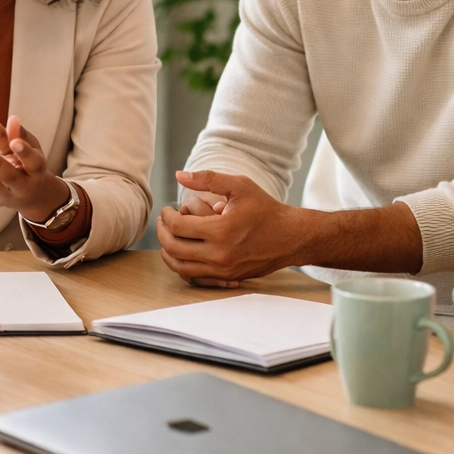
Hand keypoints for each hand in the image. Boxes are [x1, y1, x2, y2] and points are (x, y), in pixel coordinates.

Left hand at [0, 112, 69, 221]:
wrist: (31, 195)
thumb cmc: (28, 163)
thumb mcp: (28, 147)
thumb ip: (17, 134)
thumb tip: (11, 118)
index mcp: (35, 170)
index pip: (32, 161)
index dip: (24, 152)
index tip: (14, 141)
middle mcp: (21, 186)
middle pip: (9, 176)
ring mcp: (4, 195)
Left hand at [157, 169, 302, 285]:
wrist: (291, 236)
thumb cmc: (266, 209)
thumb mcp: (239, 186)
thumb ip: (208, 179)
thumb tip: (179, 175)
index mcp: (221, 230)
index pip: (177, 227)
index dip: (166, 216)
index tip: (168, 209)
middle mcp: (220, 254)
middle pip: (174, 248)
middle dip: (162, 233)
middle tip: (163, 222)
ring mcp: (224, 269)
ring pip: (181, 268)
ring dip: (168, 253)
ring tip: (168, 238)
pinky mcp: (228, 277)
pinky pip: (195, 278)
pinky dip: (183, 267)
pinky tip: (183, 253)